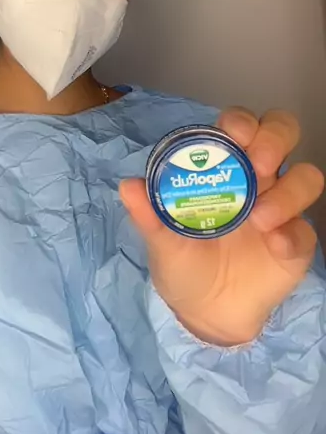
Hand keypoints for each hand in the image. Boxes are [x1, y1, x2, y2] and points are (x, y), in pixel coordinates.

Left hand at [120, 109, 324, 345]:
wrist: (205, 312)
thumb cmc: (183, 261)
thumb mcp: (160, 239)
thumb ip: (147, 214)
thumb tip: (128, 186)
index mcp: (223, 164)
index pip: (240, 125)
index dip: (241, 121)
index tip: (234, 134)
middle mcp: (258, 177)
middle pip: (283, 132)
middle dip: (275, 138)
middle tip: (260, 164)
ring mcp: (282, 207)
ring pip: (306, 176)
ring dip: (287, 192)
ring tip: (259, 219)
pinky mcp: (297, 241)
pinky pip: (306, 230)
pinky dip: (293, 235)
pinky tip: (274, 247)